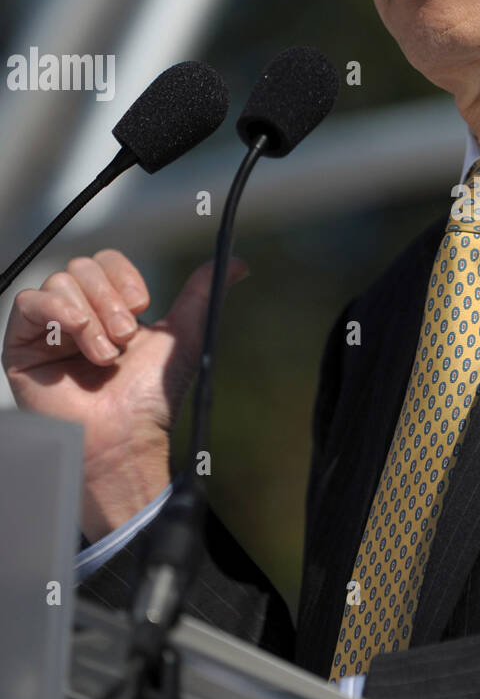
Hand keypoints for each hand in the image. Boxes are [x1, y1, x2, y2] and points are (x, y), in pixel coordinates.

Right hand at [2, 249, 248, 542]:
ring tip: (105, 356)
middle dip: (109, 300)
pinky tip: (77, 332)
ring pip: (60, 283)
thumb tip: (240, 263)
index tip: (144, 305)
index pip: (105, 261)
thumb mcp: (180, 336)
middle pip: (82, 267)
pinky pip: (28, 302)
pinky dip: (56, 310)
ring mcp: (46, 330)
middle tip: (125, 338)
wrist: (124, 437)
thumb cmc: (150, 398)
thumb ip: (202, 294)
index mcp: (107, 308)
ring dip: (91, 317)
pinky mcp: (20, 346)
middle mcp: (75, 315)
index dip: (124, 276)